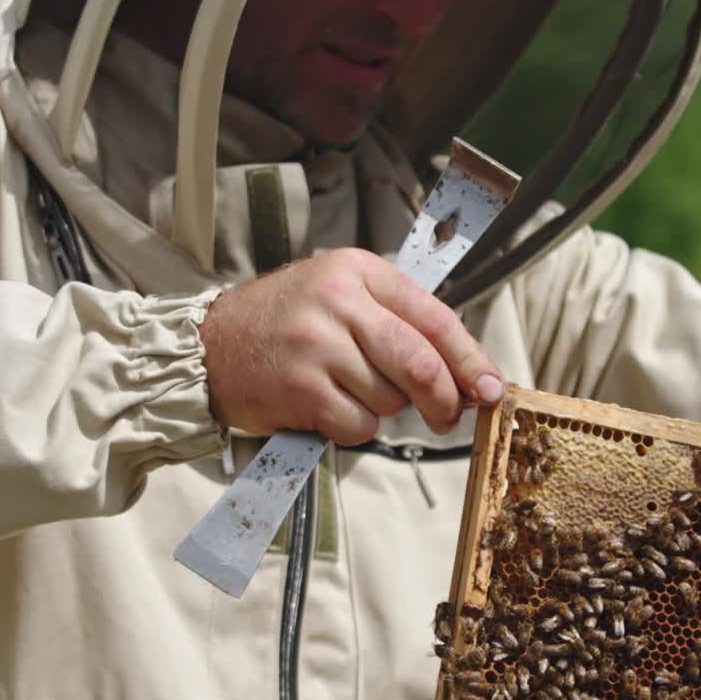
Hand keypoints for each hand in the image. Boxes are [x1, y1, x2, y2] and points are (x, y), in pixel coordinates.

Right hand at [199, 248, 504, 441]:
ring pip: (390, 399)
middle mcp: (339, 302)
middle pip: (420, 363)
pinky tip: (328, 408)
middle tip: (446, 417)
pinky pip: (359, 425)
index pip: (436, 318)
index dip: (472, 360)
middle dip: (444, 400)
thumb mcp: (343, 297)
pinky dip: (355, 428)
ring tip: (349, 391)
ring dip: (384, 409)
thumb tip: (467, 377)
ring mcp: (317, 345)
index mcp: (360, 271)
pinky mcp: (300, 389)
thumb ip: (402, 325)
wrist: (209, 345)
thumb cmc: (286, 324)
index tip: (492, 388)